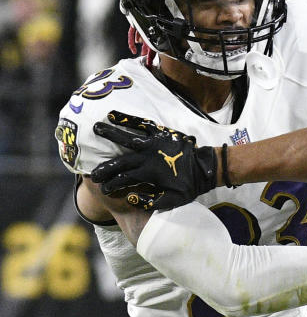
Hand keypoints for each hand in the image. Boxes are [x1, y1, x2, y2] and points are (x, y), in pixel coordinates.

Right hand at [90, 111, 217, 210]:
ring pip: (127, 138)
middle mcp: (148, 157)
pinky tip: (113, 114)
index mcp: (149, 173)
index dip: (111, 184)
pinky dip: (128, 119)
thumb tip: (129, 197)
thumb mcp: (173, 200)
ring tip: (95, 128)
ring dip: (110, 133)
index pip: (123, 179)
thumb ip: (150, 201)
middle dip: (105, 168)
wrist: (206, 167)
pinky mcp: (160, 133)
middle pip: (120, 161)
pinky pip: (142, 124)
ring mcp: (153, 143)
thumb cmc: (189, 185)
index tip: (102, 188)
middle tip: (91, 173)